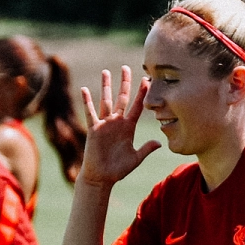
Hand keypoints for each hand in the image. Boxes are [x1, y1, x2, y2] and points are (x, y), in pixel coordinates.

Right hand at [78, 67, 160, 186]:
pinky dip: (87, 101)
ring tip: (106, 72)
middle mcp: (117, 122)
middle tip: (126, 67)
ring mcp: (105, 124)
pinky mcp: (93, 129)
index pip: (138, 107)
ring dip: (106, 87)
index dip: (143, 94)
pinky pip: (90, 113)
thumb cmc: (119, 169)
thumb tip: (160, 142)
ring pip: (105, 101)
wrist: (102, 177)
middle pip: (122, 98)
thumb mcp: (136, 158)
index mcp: (129, 127)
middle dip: (125, 83)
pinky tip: (84, 89)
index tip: (148, 80)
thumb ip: (146, 149)